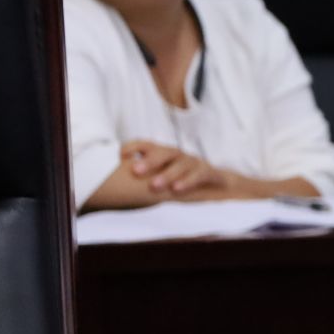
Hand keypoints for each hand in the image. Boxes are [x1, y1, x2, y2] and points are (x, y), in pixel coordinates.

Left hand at [121, 141, 235, 198]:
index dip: (135, 146)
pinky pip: (200, 175)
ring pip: (182, 164)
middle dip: (151, 161)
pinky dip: (189, 181)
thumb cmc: (182, 181)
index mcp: (165, 155)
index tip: (121, 154)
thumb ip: (144, 175)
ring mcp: (195, 163)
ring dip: (168, 174)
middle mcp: (179, 156)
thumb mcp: (162, 176)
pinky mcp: (209, 173)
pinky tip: (177, 189)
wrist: (218, 186)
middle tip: (136, 171)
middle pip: (166, 152)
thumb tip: (116, 175)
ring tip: (154, 186)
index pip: (149, 145)